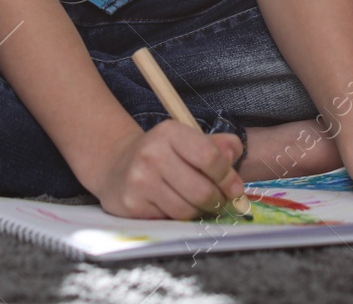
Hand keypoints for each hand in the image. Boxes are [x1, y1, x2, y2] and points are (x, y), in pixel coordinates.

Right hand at [90, 120, 246, 219]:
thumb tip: (233, 155)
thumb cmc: (162, 154)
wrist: (116, 166)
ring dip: (200, 211)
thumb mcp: (187, 140)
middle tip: (221, 201)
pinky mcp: (132, 204)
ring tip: (200, 205)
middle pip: (201, 189)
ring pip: (187, 209)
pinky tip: (178, 206)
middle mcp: (152, 154)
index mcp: (170, 132)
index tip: (235, 188)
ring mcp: (140, 180)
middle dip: (218, 200)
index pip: (210, 157)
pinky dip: (181, 217)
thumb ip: (217, 145)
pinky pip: (170, 219)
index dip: (228, 177)